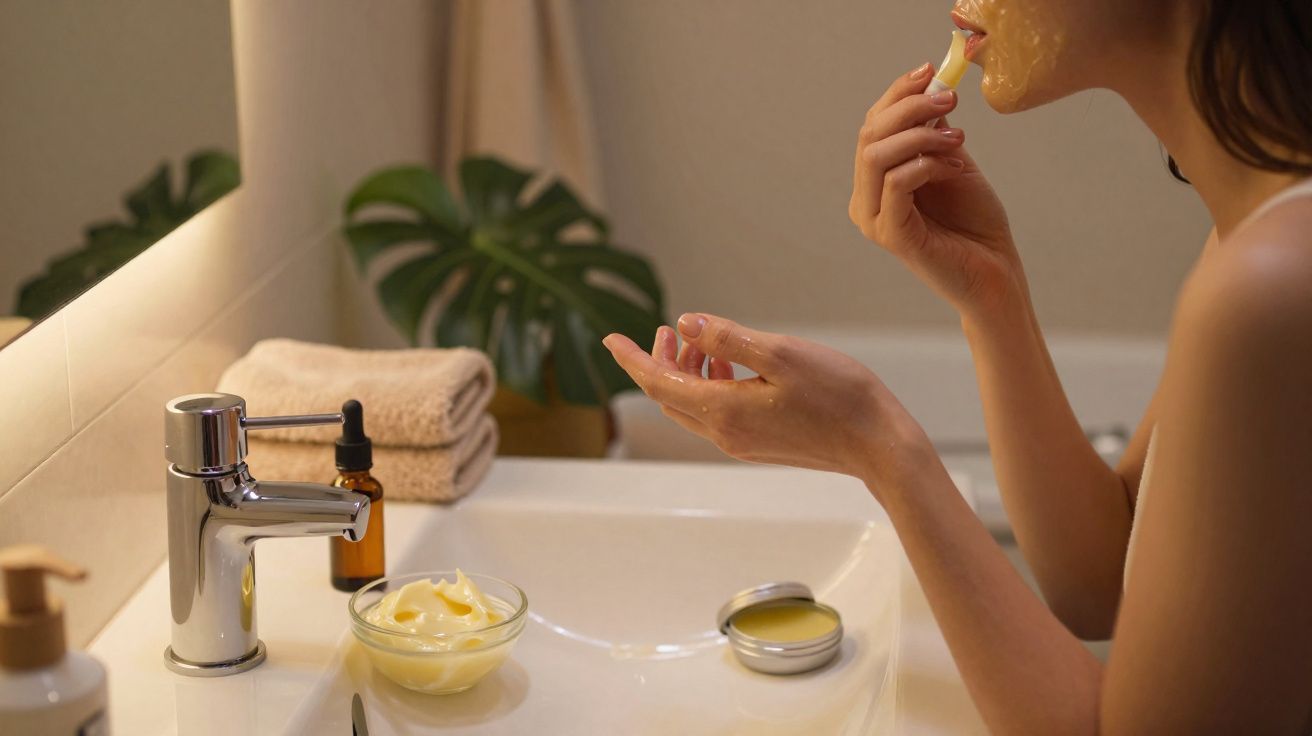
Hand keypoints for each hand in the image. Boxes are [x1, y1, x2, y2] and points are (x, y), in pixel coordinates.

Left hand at [602, 313, 928, 485]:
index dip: (632, 359)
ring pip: (694, 405)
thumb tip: (684, 324)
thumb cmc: (839, 396)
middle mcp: (726, 433)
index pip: (659, 383)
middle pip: (671, 397)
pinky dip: (711, 385)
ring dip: (688, 372)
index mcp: (723, 411)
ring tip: (698, 340)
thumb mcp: (782, 354)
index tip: (609, 338)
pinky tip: (730, 365)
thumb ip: (729, 339)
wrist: (880, 446)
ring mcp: (743, 442)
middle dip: (659, 362)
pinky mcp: (762, 443)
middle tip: (662, 331)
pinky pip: (718, 413)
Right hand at [850, 62, 1027, 315]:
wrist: (994, 271)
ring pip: (877, 156)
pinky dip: (928, 164)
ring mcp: (875, 221)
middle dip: (910, 108)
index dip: (897, 94)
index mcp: (873, 183)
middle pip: (869, 136)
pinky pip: (897, 184)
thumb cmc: (974, 221)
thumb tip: (928, 87)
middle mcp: (865, 202)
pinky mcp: (892, 237)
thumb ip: (933, 132)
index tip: (930, 72)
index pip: (871, 126)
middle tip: (951, 100)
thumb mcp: (952, 162)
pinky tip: (956, 166)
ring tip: (959, 139)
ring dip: (921, 136)